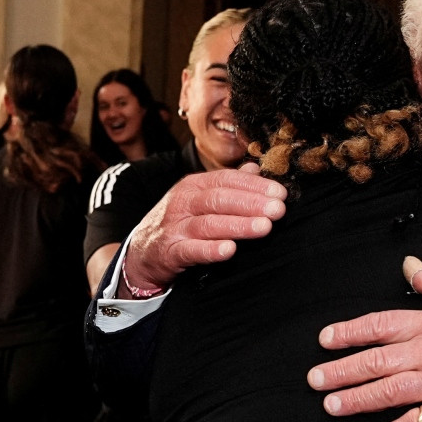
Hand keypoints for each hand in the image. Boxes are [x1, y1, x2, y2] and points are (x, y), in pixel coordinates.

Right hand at [122, 163, 286, 292]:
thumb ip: (228, 185)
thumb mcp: (199, 198)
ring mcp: (175, 226)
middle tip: (278, 210)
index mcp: (194, 186)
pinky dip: (210, 250)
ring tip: (264, 227)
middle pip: (220, 198)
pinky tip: (229, 250)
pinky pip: (191, 250)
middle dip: (252, 203)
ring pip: (209, 223)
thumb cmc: (178, 223)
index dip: (254, 186)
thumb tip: (255, 169)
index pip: (227, 180)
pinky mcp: (170, 252)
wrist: (141, 252)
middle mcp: (184, 202)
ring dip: (238, 225)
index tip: (280, 193)